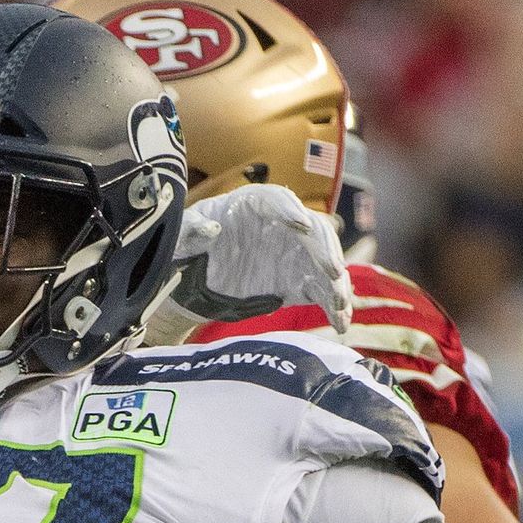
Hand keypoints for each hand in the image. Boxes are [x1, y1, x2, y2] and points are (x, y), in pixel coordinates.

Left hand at [164, 183, 351, 332]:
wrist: (196, 277)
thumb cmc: (190, 245)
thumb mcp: (182, 235)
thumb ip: (191, 231)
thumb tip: (211, 229)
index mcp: (253, 204)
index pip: (277, 200)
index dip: (290, 210)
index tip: (301, 224)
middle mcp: (283, 225)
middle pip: (313, 231)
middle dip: (325, 250)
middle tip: (332, 270)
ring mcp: (294, 254)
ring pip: (324, 262)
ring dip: (336, 282)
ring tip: (340, 302)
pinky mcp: (298, 281)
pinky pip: (321, 291)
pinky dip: (332, 306)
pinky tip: (340, 323)